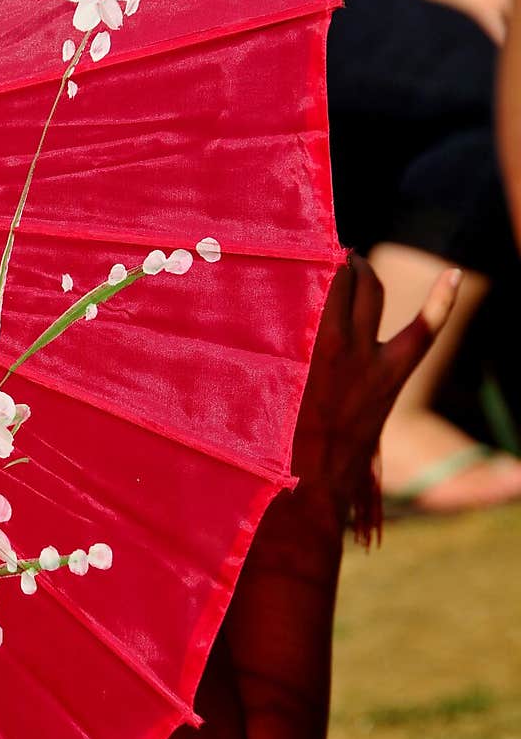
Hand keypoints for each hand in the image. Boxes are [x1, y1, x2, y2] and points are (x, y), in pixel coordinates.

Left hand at [291, 255, 460, 517]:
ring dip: (332, 271)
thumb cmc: (342, 461)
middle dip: (360, 271)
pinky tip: (285, 277)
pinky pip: (306, 306)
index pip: (426, 326)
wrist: (315, 477)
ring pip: (338, 286)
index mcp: (392, 373)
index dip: (443, 299)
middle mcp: (366, 353)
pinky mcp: (303, 349)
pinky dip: (301, 287)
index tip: (453, 274)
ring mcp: (333, 347)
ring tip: (317, 264)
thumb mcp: (372, 428)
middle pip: (370, 290)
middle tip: (347, 261)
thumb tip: (394, 407)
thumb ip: (372, 394)